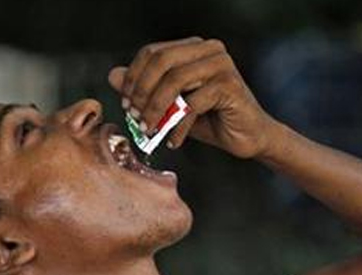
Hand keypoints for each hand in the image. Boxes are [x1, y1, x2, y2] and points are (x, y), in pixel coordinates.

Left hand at [108, 37, 276, 158]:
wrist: (248, 138)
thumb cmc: (210, 120)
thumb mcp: (170, 105)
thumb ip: (145, 89)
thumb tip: (113, 75)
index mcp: (193, 47)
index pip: (152, 52)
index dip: (133, 77)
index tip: (125, 104)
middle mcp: (208, 49)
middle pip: (161, 60)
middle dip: (141, 91)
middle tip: (134, 117)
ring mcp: (221, 65)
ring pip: (174, 80)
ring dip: (156, 109)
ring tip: (150, 130)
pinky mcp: (228, 86)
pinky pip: (192, 104)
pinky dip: (178, 126)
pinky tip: (174, 140)